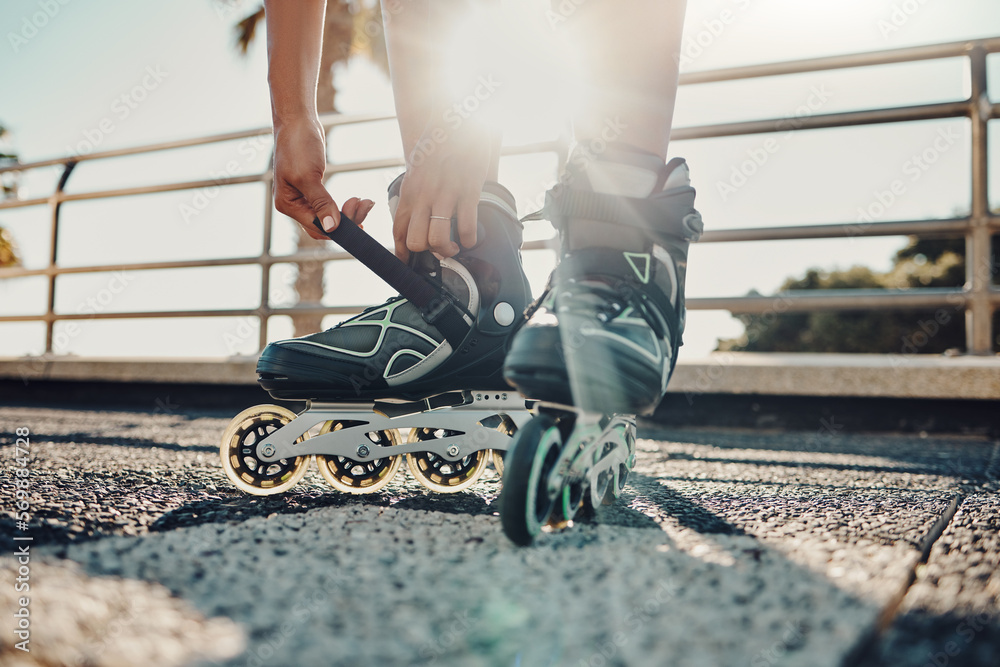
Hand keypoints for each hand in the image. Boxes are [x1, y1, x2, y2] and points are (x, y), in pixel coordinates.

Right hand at [272, 117, 373, 239]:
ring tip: (365, 201)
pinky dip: (344, 205)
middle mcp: (294, 205)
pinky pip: (331, 205)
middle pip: (325, 225)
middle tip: (365, 205)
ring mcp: (304, 198)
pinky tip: (357, 200)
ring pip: (330, 216)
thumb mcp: (308, 176)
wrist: (297, 120)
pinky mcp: (314, 189)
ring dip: (350, 212)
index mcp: (288, 205)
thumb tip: (332, 228)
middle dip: (347, 219)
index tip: (361, 223)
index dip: (339, 229)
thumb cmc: (297, 144)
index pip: (316, 227)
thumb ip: (321, 203)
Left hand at [392, 122, 492, 260]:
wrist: (453, 117)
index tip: (408, 262)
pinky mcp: (468, 190)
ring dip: (448, 251)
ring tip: (456, 247)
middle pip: (415, 241)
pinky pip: (467, 227)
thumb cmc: (436, 144)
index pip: (398, 230)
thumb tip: (419, 217)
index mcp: (409, 191)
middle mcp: (424, 196)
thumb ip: (416, 193)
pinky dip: (471, 239)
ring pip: (438, 240)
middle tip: (438, 250)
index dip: (401, 253)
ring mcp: (446, 194)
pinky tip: (472, 237)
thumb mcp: (417, 169)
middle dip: (426, 253)